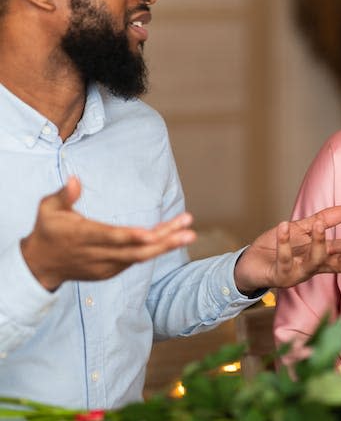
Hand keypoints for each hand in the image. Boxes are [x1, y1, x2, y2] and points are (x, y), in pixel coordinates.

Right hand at [21, 176, 195, 290]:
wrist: (40, 265)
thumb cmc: (48, 230)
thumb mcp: (48, 209)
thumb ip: (64, 195)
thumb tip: (75, 179)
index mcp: (82, 236)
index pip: (111, 237)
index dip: (131, 237)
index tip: (152, 235)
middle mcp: (97, 254)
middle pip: (135, 251)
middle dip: (164, 242)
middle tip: (188, 232)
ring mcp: (106, 266)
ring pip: (140, 257)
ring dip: (165, 245)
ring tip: (188, 233)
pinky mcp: (111, 272)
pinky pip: (136, 260)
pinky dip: (154, 250)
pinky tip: (172, 237)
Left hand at [233, 206, 340, 290]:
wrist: (248, 264)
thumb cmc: (275, 249)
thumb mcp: (302, 230)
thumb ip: (322, 221)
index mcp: (320, 257)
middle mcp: (312, 268)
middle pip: (338, 264)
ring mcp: (297, 273)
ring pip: (314, 262)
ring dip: (318, 243)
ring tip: (320, 224)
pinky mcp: (279, 275)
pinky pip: (284, 260)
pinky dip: (284, 242)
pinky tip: (284, 226)